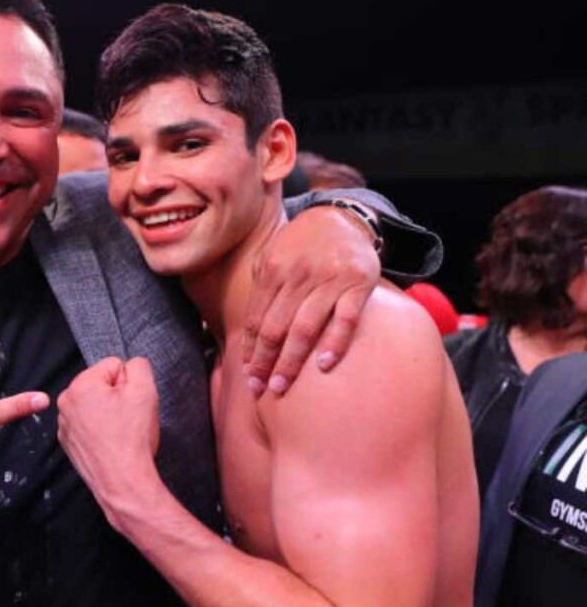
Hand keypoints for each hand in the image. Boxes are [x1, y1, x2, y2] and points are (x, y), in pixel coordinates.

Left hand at [57, 358, 161, 529]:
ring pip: (95, 405)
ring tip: (119, 433)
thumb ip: (139, 366)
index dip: (129, 384)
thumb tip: (131, 365)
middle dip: (117, 397)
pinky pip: (88, 424)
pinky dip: (99, 430)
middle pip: (102, 385)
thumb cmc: (132, 439)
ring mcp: (64, 424)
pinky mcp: (68, 442)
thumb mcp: (145, 391)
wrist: (123, 482)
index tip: (131, 404)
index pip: (114, 366)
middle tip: (127, 419)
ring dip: (108, 413)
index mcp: (80, 385)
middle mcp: (66, 402)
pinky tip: (110, 443)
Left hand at [241, 204, 378, 394]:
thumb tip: (247, 331)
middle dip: (265, 361)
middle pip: (276, 327)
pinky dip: (334, 343)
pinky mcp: (359, 283)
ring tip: (281, 384)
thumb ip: (260, 288)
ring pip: (305, 327)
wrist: (341, 218)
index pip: (257, 318)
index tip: (247, 374)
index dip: (251, 349)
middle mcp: (298, 275)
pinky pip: (346, 318)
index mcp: (273, 270)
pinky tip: (323, 365)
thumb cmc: (301, 245)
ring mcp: (329, 279)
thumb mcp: (272, 255)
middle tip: (260, 388)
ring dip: (291, 361)